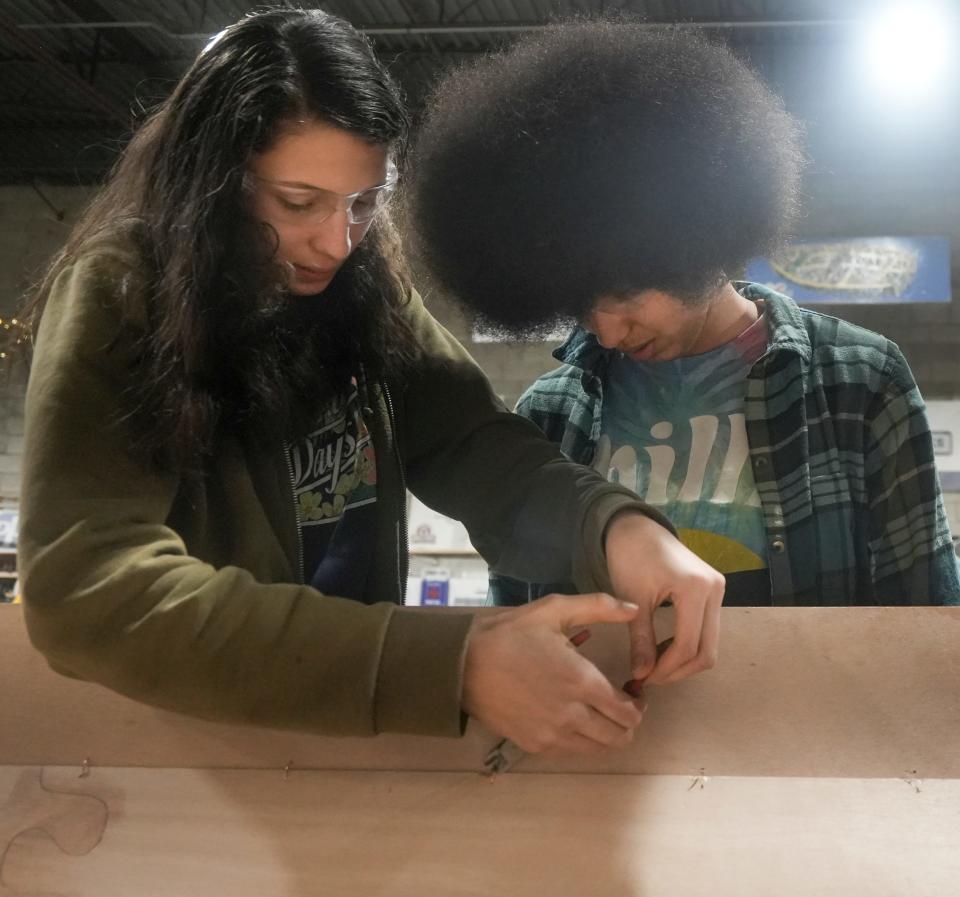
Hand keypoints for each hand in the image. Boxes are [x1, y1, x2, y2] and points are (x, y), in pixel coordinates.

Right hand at [461, 593, 647, 753]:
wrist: (464, 663)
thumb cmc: (510, 633)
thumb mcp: (554, 610)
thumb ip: (599, 607)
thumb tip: (634, 608)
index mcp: (582, 682)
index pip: (629, 712)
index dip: (637, 703)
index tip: (631, 691)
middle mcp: (572, 715)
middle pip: (620, 737)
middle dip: (627, 721)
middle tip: (619, 703)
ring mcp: (552, 735)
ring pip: (598, 749)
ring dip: (605, 733)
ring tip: (596, 711)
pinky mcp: (534, 744)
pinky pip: (571, 751)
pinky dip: (580, 739)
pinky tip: (570, 716)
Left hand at [604, 512, 724, 686]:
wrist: (636, 528)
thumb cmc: (630, 557)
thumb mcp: (633, 599)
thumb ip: (640, 639)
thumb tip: (642, 675)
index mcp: (696, 589)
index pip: (688, 645)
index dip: (666, 669)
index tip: (642, 679)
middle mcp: (715, 590)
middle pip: (707, 650)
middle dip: (678, 670)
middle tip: (650, 678)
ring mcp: (718, 591)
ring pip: (710, 643)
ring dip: (684, 660)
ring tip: (654, 665)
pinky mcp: (713, 592)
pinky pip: (707, 630)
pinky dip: (688, 645)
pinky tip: (664, 648)